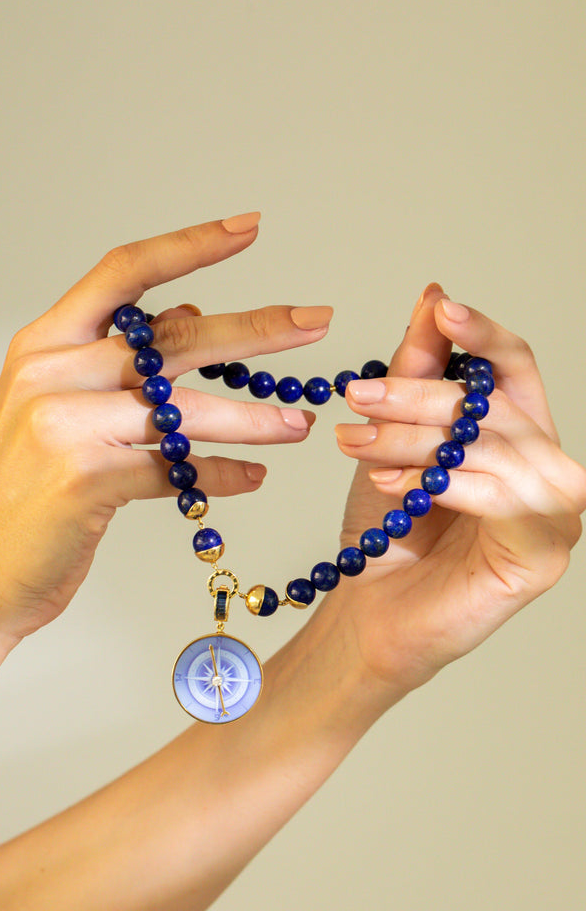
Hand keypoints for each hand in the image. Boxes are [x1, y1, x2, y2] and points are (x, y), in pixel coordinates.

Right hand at [0, 215, 332, 642]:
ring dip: (252, 419)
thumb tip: (191, 315)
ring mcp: (64, 426)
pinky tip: (250, 478)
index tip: (247, 228)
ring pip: (183, 410)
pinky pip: (175, 471)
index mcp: (43, 344)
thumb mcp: (53, 411)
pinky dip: (219, 475)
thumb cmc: (18, 495)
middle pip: (172, 338)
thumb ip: (117, 363)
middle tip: (315, 322)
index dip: (189, 246)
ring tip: (299, 424)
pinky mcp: (84, 482)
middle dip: (255, 330)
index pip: (123, 273)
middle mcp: (51, 374)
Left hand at [332, 286, 585, 694]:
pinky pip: (497, 499)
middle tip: (359, 394)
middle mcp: (545, 469)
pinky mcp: (542, 555)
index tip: (442, 311)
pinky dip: (438, 485)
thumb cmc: (387, 532)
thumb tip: (433, 298)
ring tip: (356, 444)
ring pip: (489, 448)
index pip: (515, 369)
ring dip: (413, 441)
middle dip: (419, 396)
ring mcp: (553, 514)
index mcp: (517, 436)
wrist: (371, 612)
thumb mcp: (394, 440)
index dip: (483, 334)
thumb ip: (418, 373)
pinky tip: (388, 487)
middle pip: (494, 407)